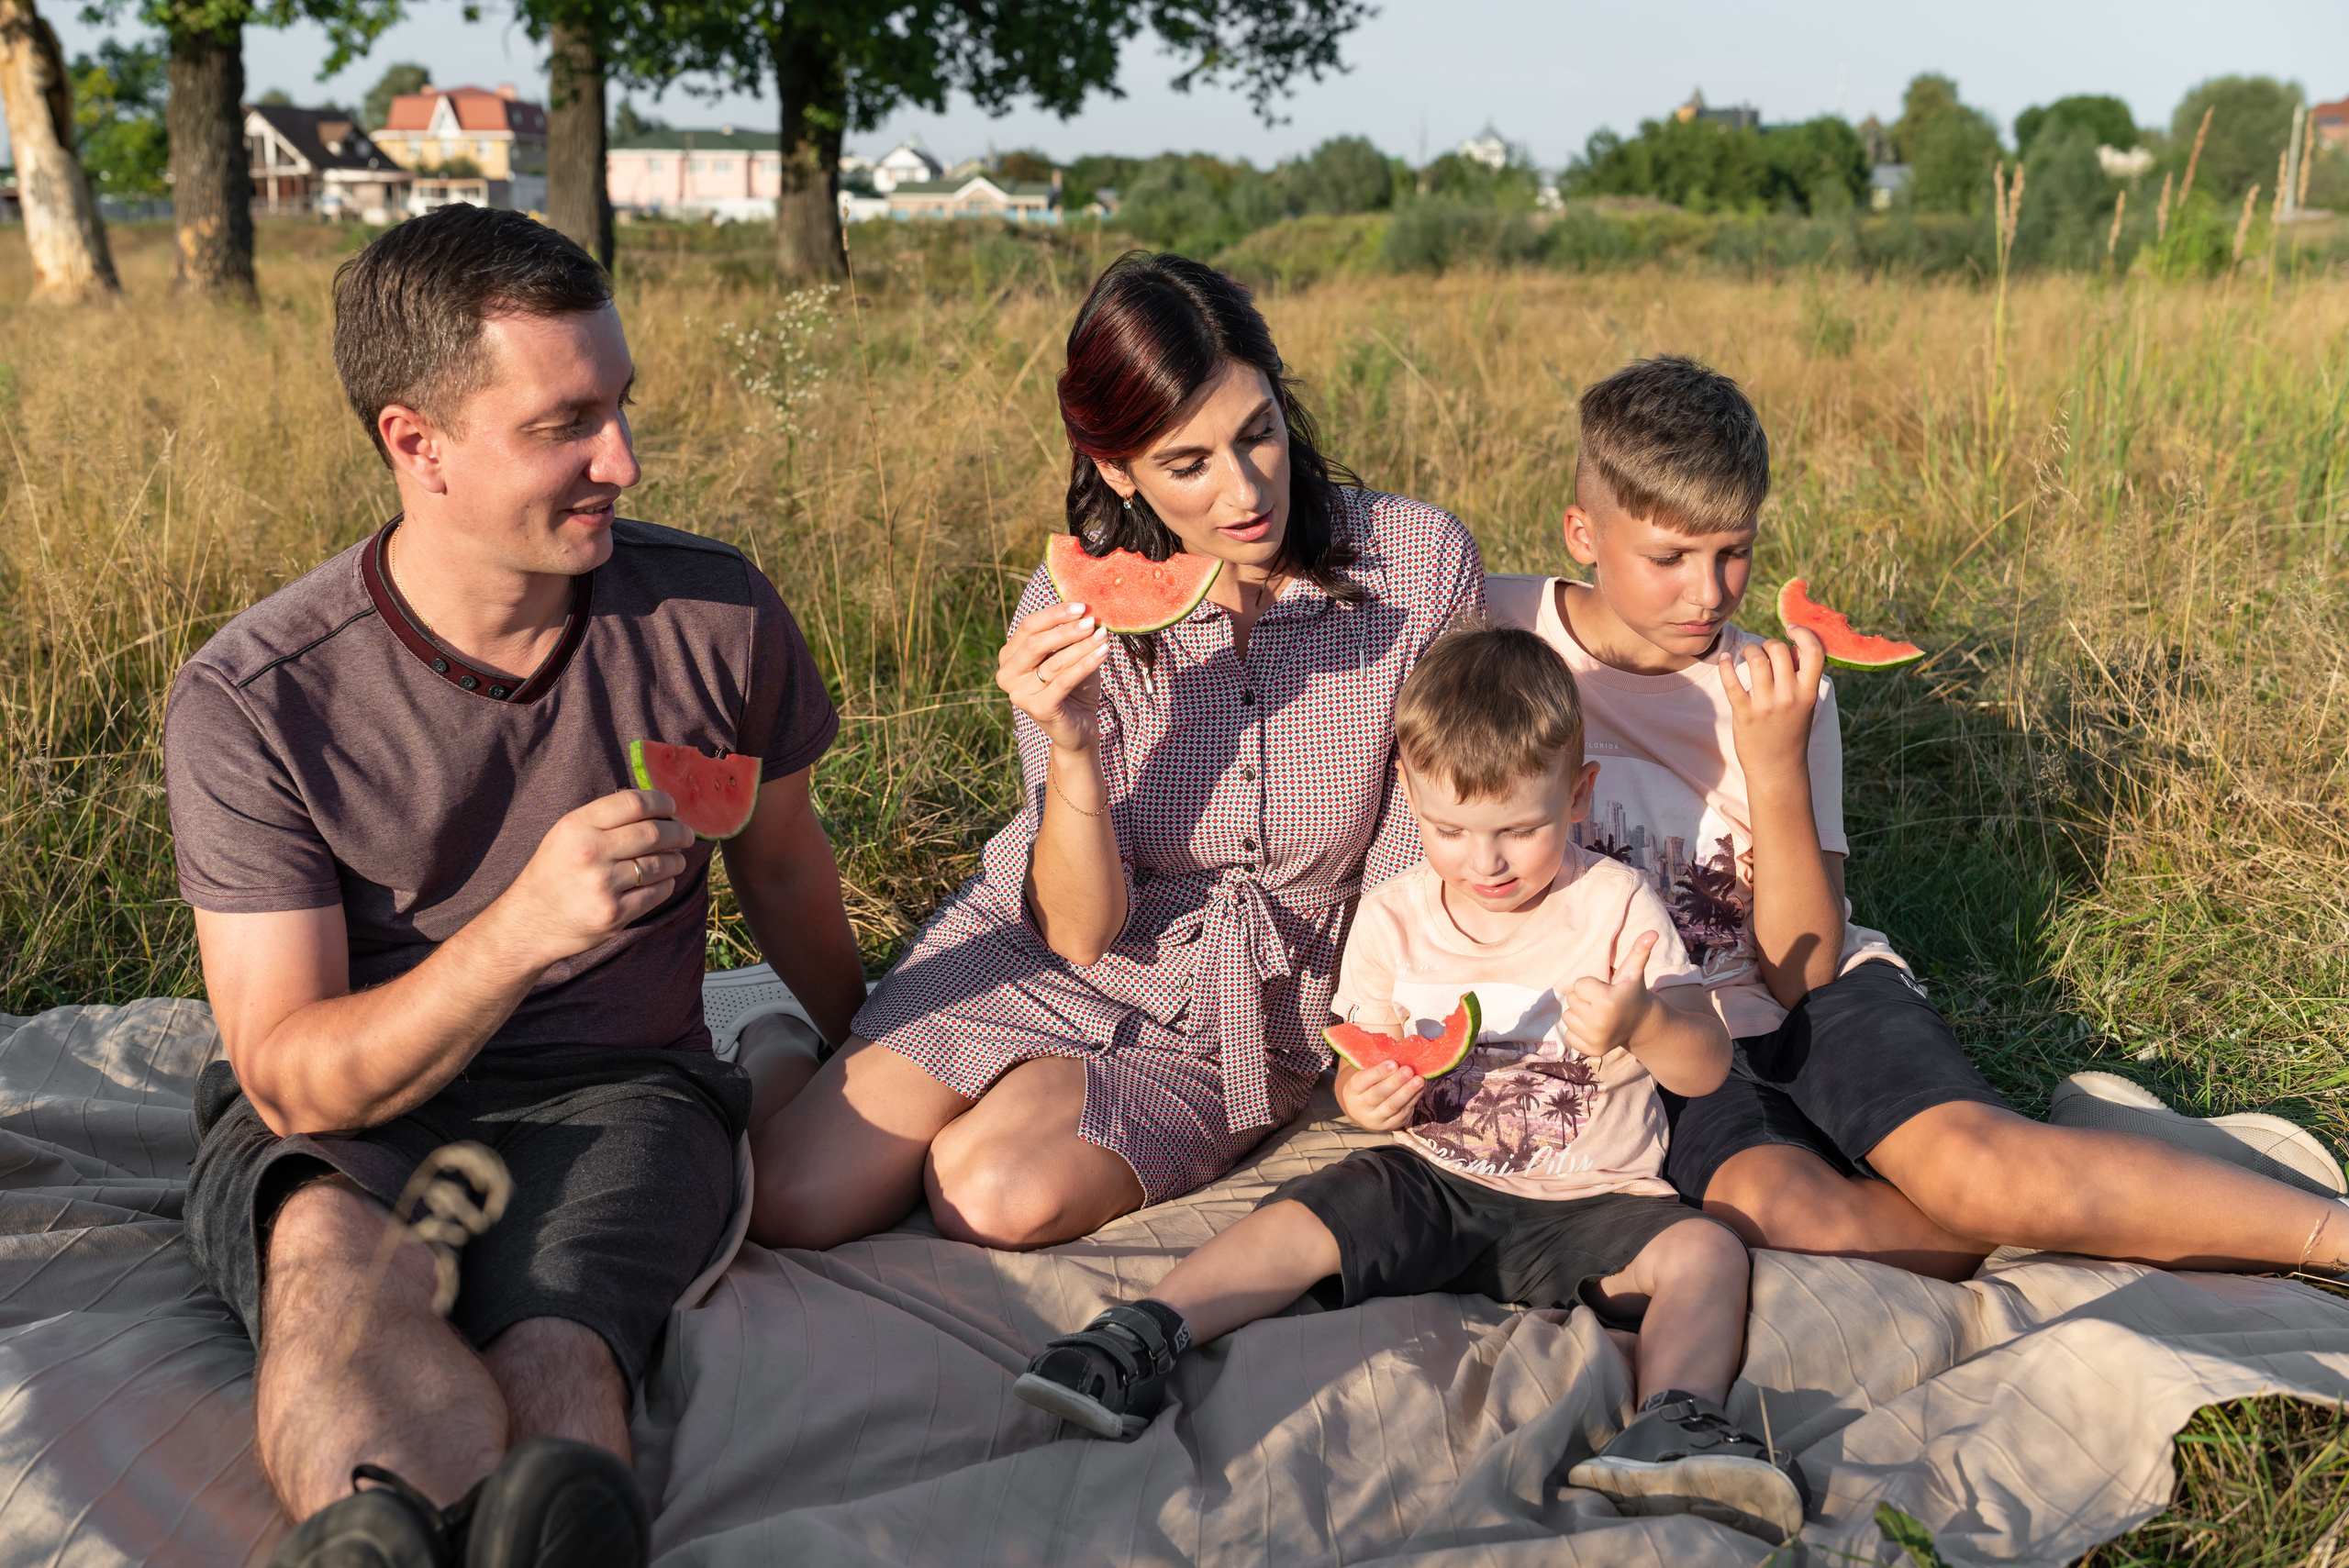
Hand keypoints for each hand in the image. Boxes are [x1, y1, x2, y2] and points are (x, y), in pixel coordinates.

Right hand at [490, 789, 693, 969]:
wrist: (529, 922)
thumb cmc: (553, 873)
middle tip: (686, 835)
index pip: (634, 803)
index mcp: (577, 826)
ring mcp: (603, 885)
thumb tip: (653, 807)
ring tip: (676, 860)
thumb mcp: (565, 835)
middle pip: (654, 833)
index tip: (672, 807)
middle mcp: (590, 852)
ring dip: (676, 860)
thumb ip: (602, 819)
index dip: (661, 802)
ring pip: (660, 864)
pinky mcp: (614, 913)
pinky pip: (657, 893)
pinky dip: (666, 885)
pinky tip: (663, 881)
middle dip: (678, 833)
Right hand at [998, 601, 1110, 752]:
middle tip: (1091, 621)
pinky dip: (1086, 663)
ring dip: (1082, 646)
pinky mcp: (1038, 708)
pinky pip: (1065, 680)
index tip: (1080, 606)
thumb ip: (1071, 634)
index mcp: (1010, 656)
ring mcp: (1019, 694)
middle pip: (1036, 643)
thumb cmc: (1074, 686)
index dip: (1055, 613)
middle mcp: (1007, 674)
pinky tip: (1103, 652)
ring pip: (1054, 662)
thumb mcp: (1070, 654)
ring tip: (1103, 635)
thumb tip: (1086, 609)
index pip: (1029, 626)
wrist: (1078, 727)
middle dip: (1066, 630)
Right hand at [1337, 1059, 1425, 1131]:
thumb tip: (1398, 1049)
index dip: (1378, 1072)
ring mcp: (1375, 1119)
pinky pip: (1403, 1113)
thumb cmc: (1367, 1084)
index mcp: (1351, 1090)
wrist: (1363, 1110)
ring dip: (1407, 1092)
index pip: (1363, 1081)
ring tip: (1419, 1080)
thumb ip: (1375, 1063)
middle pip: (1378, 1094)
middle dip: (1395, 1082)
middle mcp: (1360, 1107)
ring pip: (1392, 1106)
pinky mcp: (1389, 1126)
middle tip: (1408, 1070)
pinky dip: (1413, 1100)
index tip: (1393, 1062)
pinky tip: (1420, 1088)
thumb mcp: (1363, 1073)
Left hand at [1562, 930, 1659, 1057]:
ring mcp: (1595, 1039)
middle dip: (1585, 998)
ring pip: (1568, 1016)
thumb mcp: (1634, 972)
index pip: (1578, 985)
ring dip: (1580, 1013)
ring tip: (1599, 1014)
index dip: (1591, 985)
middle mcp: (1600, 1022)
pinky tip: (1596, 1027)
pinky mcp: (1591, 1050)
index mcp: (1608, 1001)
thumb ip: (1640, 951)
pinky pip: (1569, 1034)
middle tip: (1603, 1002)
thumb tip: (1653, 932)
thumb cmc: (1632, 993)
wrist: (1641, 1025)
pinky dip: (1579, 1030)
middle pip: (1572, 1000)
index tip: (1606, 990)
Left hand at [1718, 625, 1825, 785]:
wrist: (1778, 769)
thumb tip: (1792, 647)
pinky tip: (1723, 660)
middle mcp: (1790, 696)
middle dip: (1768, 643)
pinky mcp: (1745, 714)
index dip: (1803, 634)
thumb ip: (1801, 678)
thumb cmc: (1790, 732)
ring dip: (1749, 651)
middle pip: (1779, 650)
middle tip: (1763, 651)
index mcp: (1808, 692)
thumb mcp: (1805, 705)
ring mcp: (1767, 705)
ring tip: (1746, 655)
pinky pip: (1732, 681)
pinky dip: (1725, 665)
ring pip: (1756, 661)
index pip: (1814, 652)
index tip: (1791, 629)